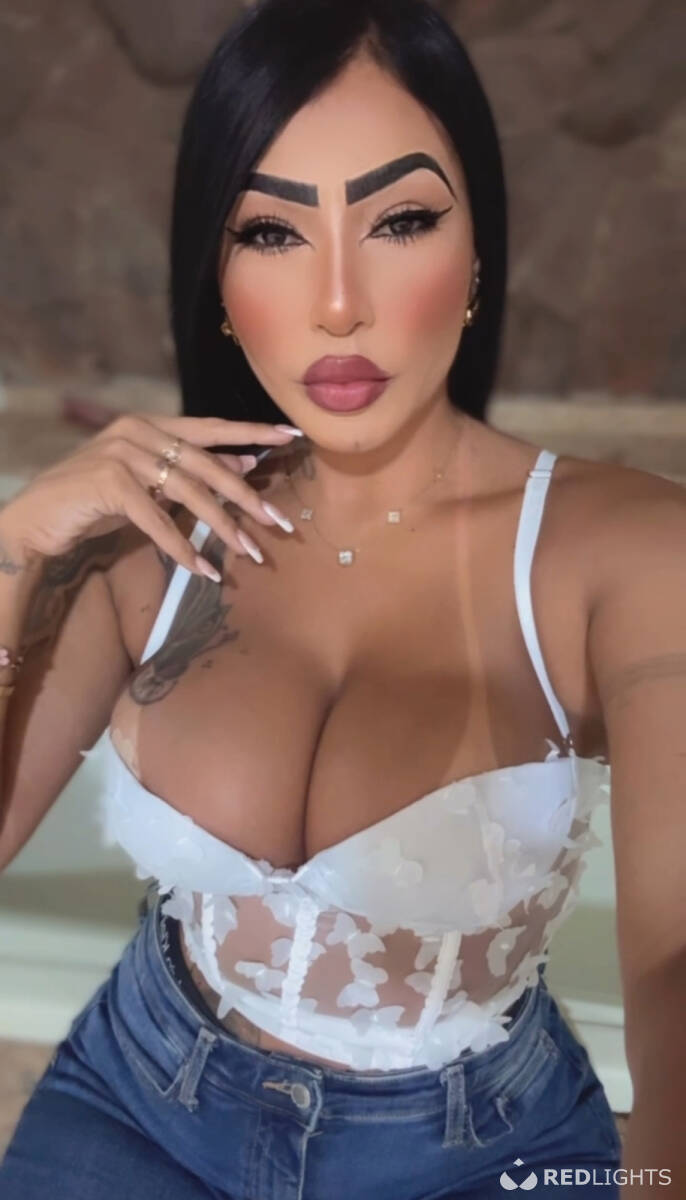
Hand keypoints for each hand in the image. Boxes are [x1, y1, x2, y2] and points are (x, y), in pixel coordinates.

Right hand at [0, 413, 301, 577]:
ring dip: (222, 528)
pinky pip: (158, 520)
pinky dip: (182, 547)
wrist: (35, 520)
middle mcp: (137, 430)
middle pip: (207, 465)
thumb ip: (189, 473)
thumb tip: (245, 467)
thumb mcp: (148, 484)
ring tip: (249, 553)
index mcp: (150, 424)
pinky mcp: (108, 483)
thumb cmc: (93, 503)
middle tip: (279, 523)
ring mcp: (121, 453)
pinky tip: (203, 569)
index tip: (290, 436)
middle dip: (246, 497)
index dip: (251, 433)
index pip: (210, 426)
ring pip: (188, 493)